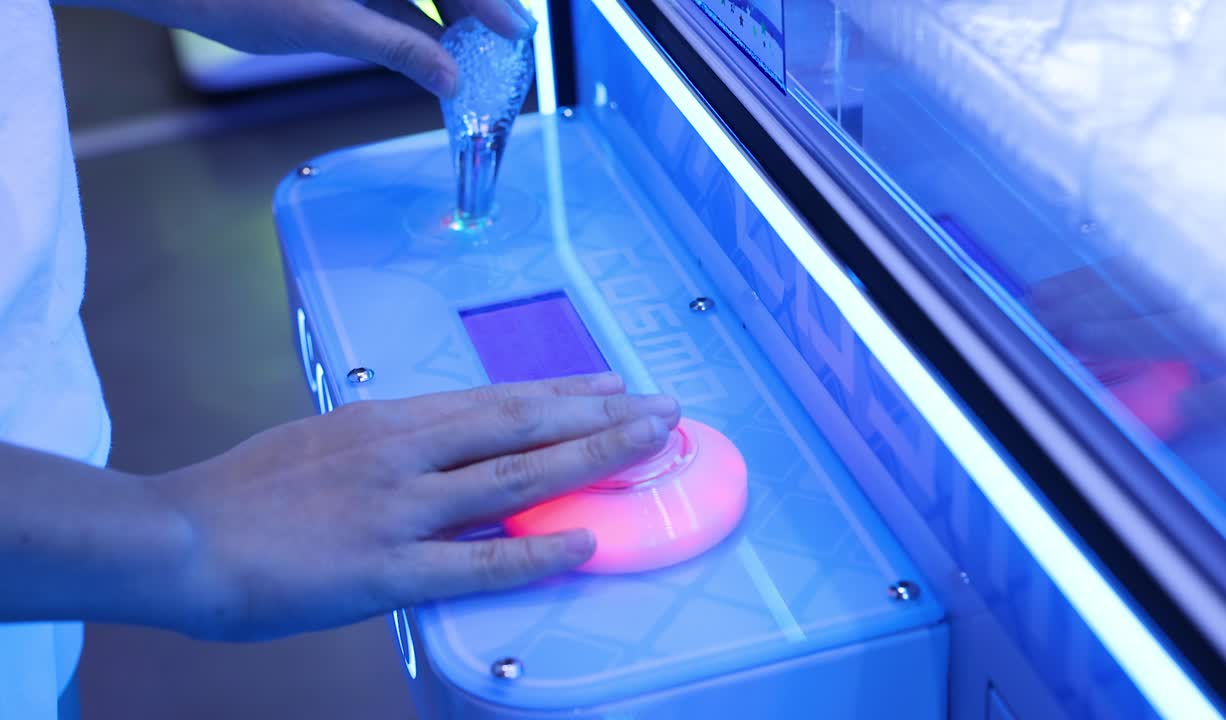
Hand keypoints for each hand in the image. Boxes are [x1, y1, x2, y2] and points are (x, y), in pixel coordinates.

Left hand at [71, 0, 536, 95]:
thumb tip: (452, 80)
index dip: (488, 3)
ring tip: (480, 53)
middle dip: (477, 8)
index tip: (516, 33)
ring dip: (453, 16)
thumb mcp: (329, 27)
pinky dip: (421, 21)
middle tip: (508, 45)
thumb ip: (397, 48)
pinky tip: (441, 50)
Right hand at [147, 373, 679, 640]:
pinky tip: (584, 539)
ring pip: (515, 476)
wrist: (177, 537)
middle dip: (600, 414)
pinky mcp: (385, 569)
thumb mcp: (324, 440)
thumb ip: (390, 443)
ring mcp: (399, 509)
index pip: (496, 399)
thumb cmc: (244, 492)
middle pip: (523, 424)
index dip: (563, 391)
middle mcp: (405, 452)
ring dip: (589, 458)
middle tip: (662, 406)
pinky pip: (476, 561)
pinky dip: (536, 550)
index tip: (613, 384)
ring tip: (650, 446)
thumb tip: (443, 446)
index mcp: (390, 420)